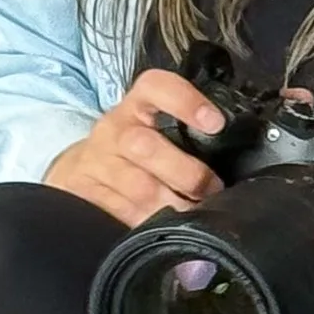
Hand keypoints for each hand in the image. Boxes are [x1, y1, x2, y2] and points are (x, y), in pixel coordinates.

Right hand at [41, 69, 229, 226]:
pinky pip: (123, 212)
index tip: (215, 123)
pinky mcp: (84, 190)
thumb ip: (188, 135)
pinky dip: (149, 222)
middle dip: (186, 174)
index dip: (185, 101)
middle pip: (145, 146)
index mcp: (137, 106)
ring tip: (193, 212)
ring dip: (173, 205)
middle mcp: (114, 129)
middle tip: (211, 189)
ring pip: (138, 186)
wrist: (80, 168)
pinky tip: (164, 226)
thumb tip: (233, 158)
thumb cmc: (133, 149)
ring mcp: (97, 161)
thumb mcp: (156, 129)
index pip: (156, 87)